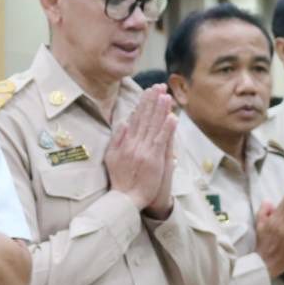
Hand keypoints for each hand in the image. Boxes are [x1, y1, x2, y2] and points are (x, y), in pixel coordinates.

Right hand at [104, 86, 174, 212]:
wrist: (125, 198)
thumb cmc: (120, 180)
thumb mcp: (111, 158)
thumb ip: (117, 139)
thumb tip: (123, 122)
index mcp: (125, 142)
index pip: (136, 118)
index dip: (143, 103)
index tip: (149, 90)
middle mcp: (134, 143)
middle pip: (145, 119)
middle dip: (153, 101)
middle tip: (159, 86)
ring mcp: (144, 151)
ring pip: (154, 126)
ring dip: (160, 110)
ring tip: (166, 95)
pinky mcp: (154, 159)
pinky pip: (161, 141)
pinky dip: (167, 129)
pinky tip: (172, 117)